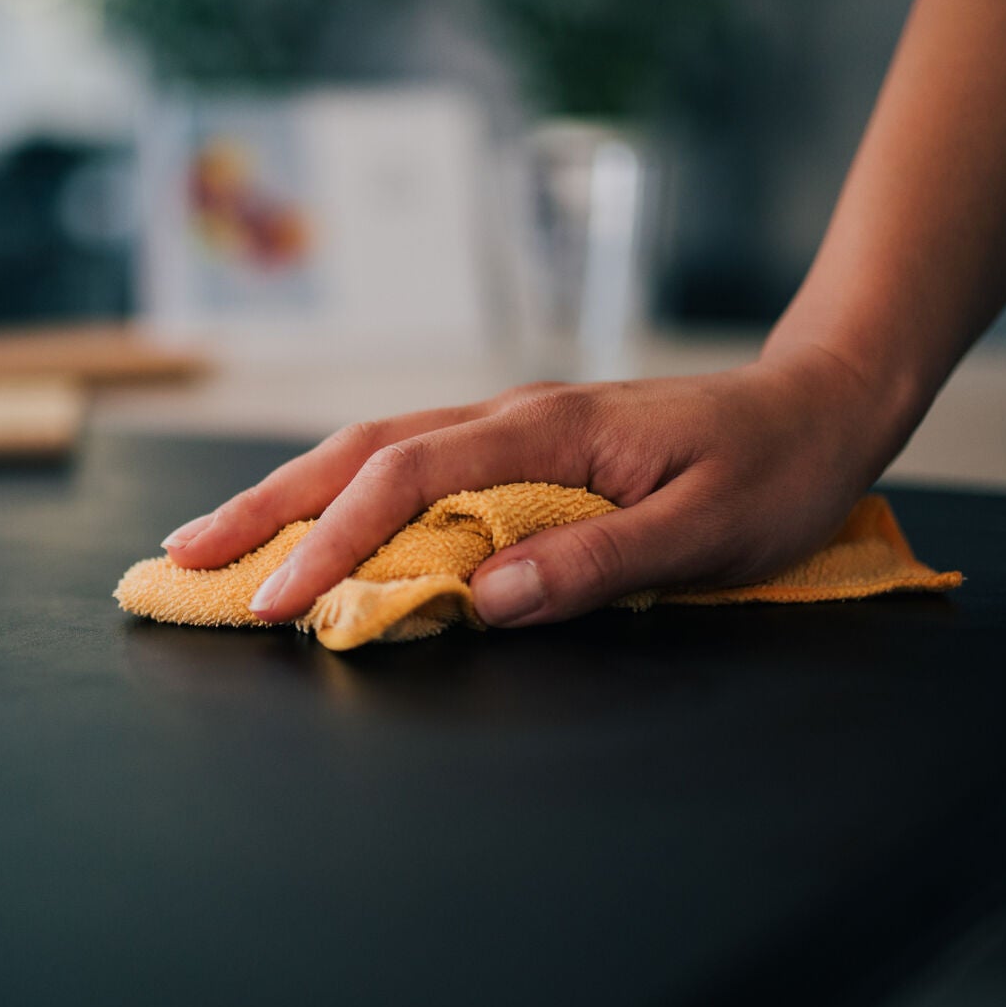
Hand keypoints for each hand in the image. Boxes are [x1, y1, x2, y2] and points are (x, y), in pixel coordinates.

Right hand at [160, 347, 919, 627]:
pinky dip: (345, 491)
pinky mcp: (522, 447)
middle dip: (265, 505)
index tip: (276, 603)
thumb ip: (597, 562)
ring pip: (374, 450)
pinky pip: (411, 463)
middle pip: (360, 452)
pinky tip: (317, 518)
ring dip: (291, 493)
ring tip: (219, 536)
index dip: (332, 543)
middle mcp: (513, 417)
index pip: (406, 481)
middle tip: (183, 554)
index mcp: (547, 431)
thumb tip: (485, 600)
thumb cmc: (775, 470)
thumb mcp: (707, 532)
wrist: (821, 403)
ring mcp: (513, 427)